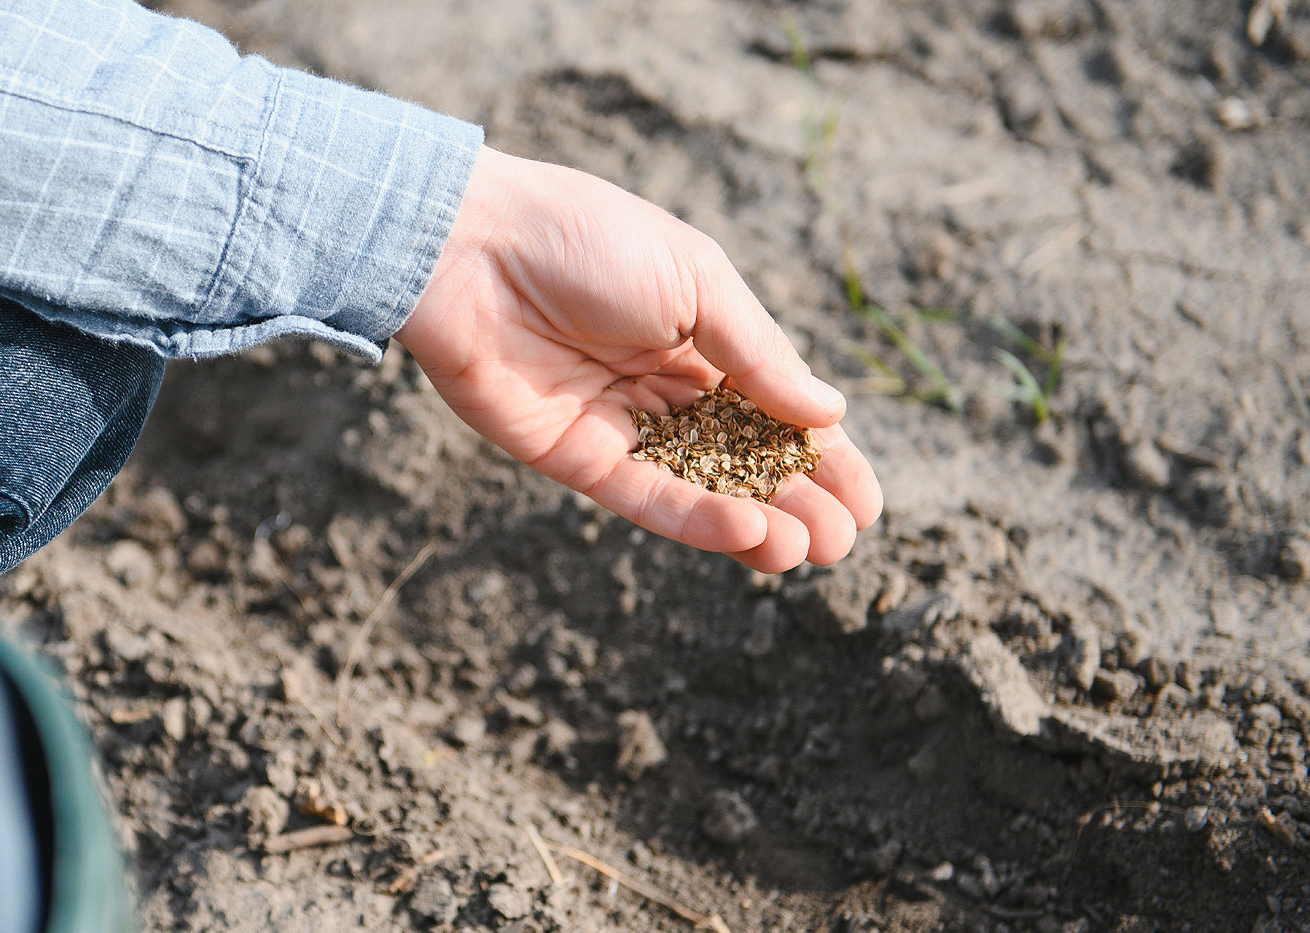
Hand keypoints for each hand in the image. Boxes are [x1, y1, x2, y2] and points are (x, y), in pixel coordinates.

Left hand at [397, 147, 881, 572]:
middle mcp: (664, 387)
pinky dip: (696, 519)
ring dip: (756, 522)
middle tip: (845, 541)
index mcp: (700, 336)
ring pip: (700, 487)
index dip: (823, 454)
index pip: (776, 407)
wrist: (472, 245)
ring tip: (808, 552)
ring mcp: (619, 426)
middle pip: (744, 457)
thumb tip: (829, 411)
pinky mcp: (574, 457)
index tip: (868, 500)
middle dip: (798, 498)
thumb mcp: (696, 281)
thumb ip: (758, 352)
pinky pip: (646, 496)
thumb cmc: (587, 239)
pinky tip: (749, 533)